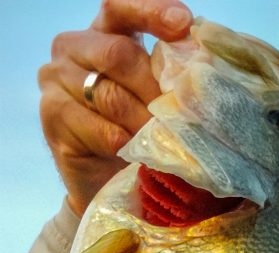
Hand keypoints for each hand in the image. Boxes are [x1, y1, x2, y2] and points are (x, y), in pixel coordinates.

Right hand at [38, 0, 192, 215]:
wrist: (105, 182)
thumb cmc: (135, 133)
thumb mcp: (153, 96)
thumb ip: (166, 74)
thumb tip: (198, 63)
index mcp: (102, 33)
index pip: (120, 7)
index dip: (150, 12)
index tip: (183, 23)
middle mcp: (72, 48)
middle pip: (117, 54)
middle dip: (154, 87)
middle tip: (180, 115)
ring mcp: (55, 81)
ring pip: (110, 95)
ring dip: (145, 122)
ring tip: (166, 140)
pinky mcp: (52, 118)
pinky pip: (100, 129)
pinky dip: (127, 144)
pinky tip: (138, 154)